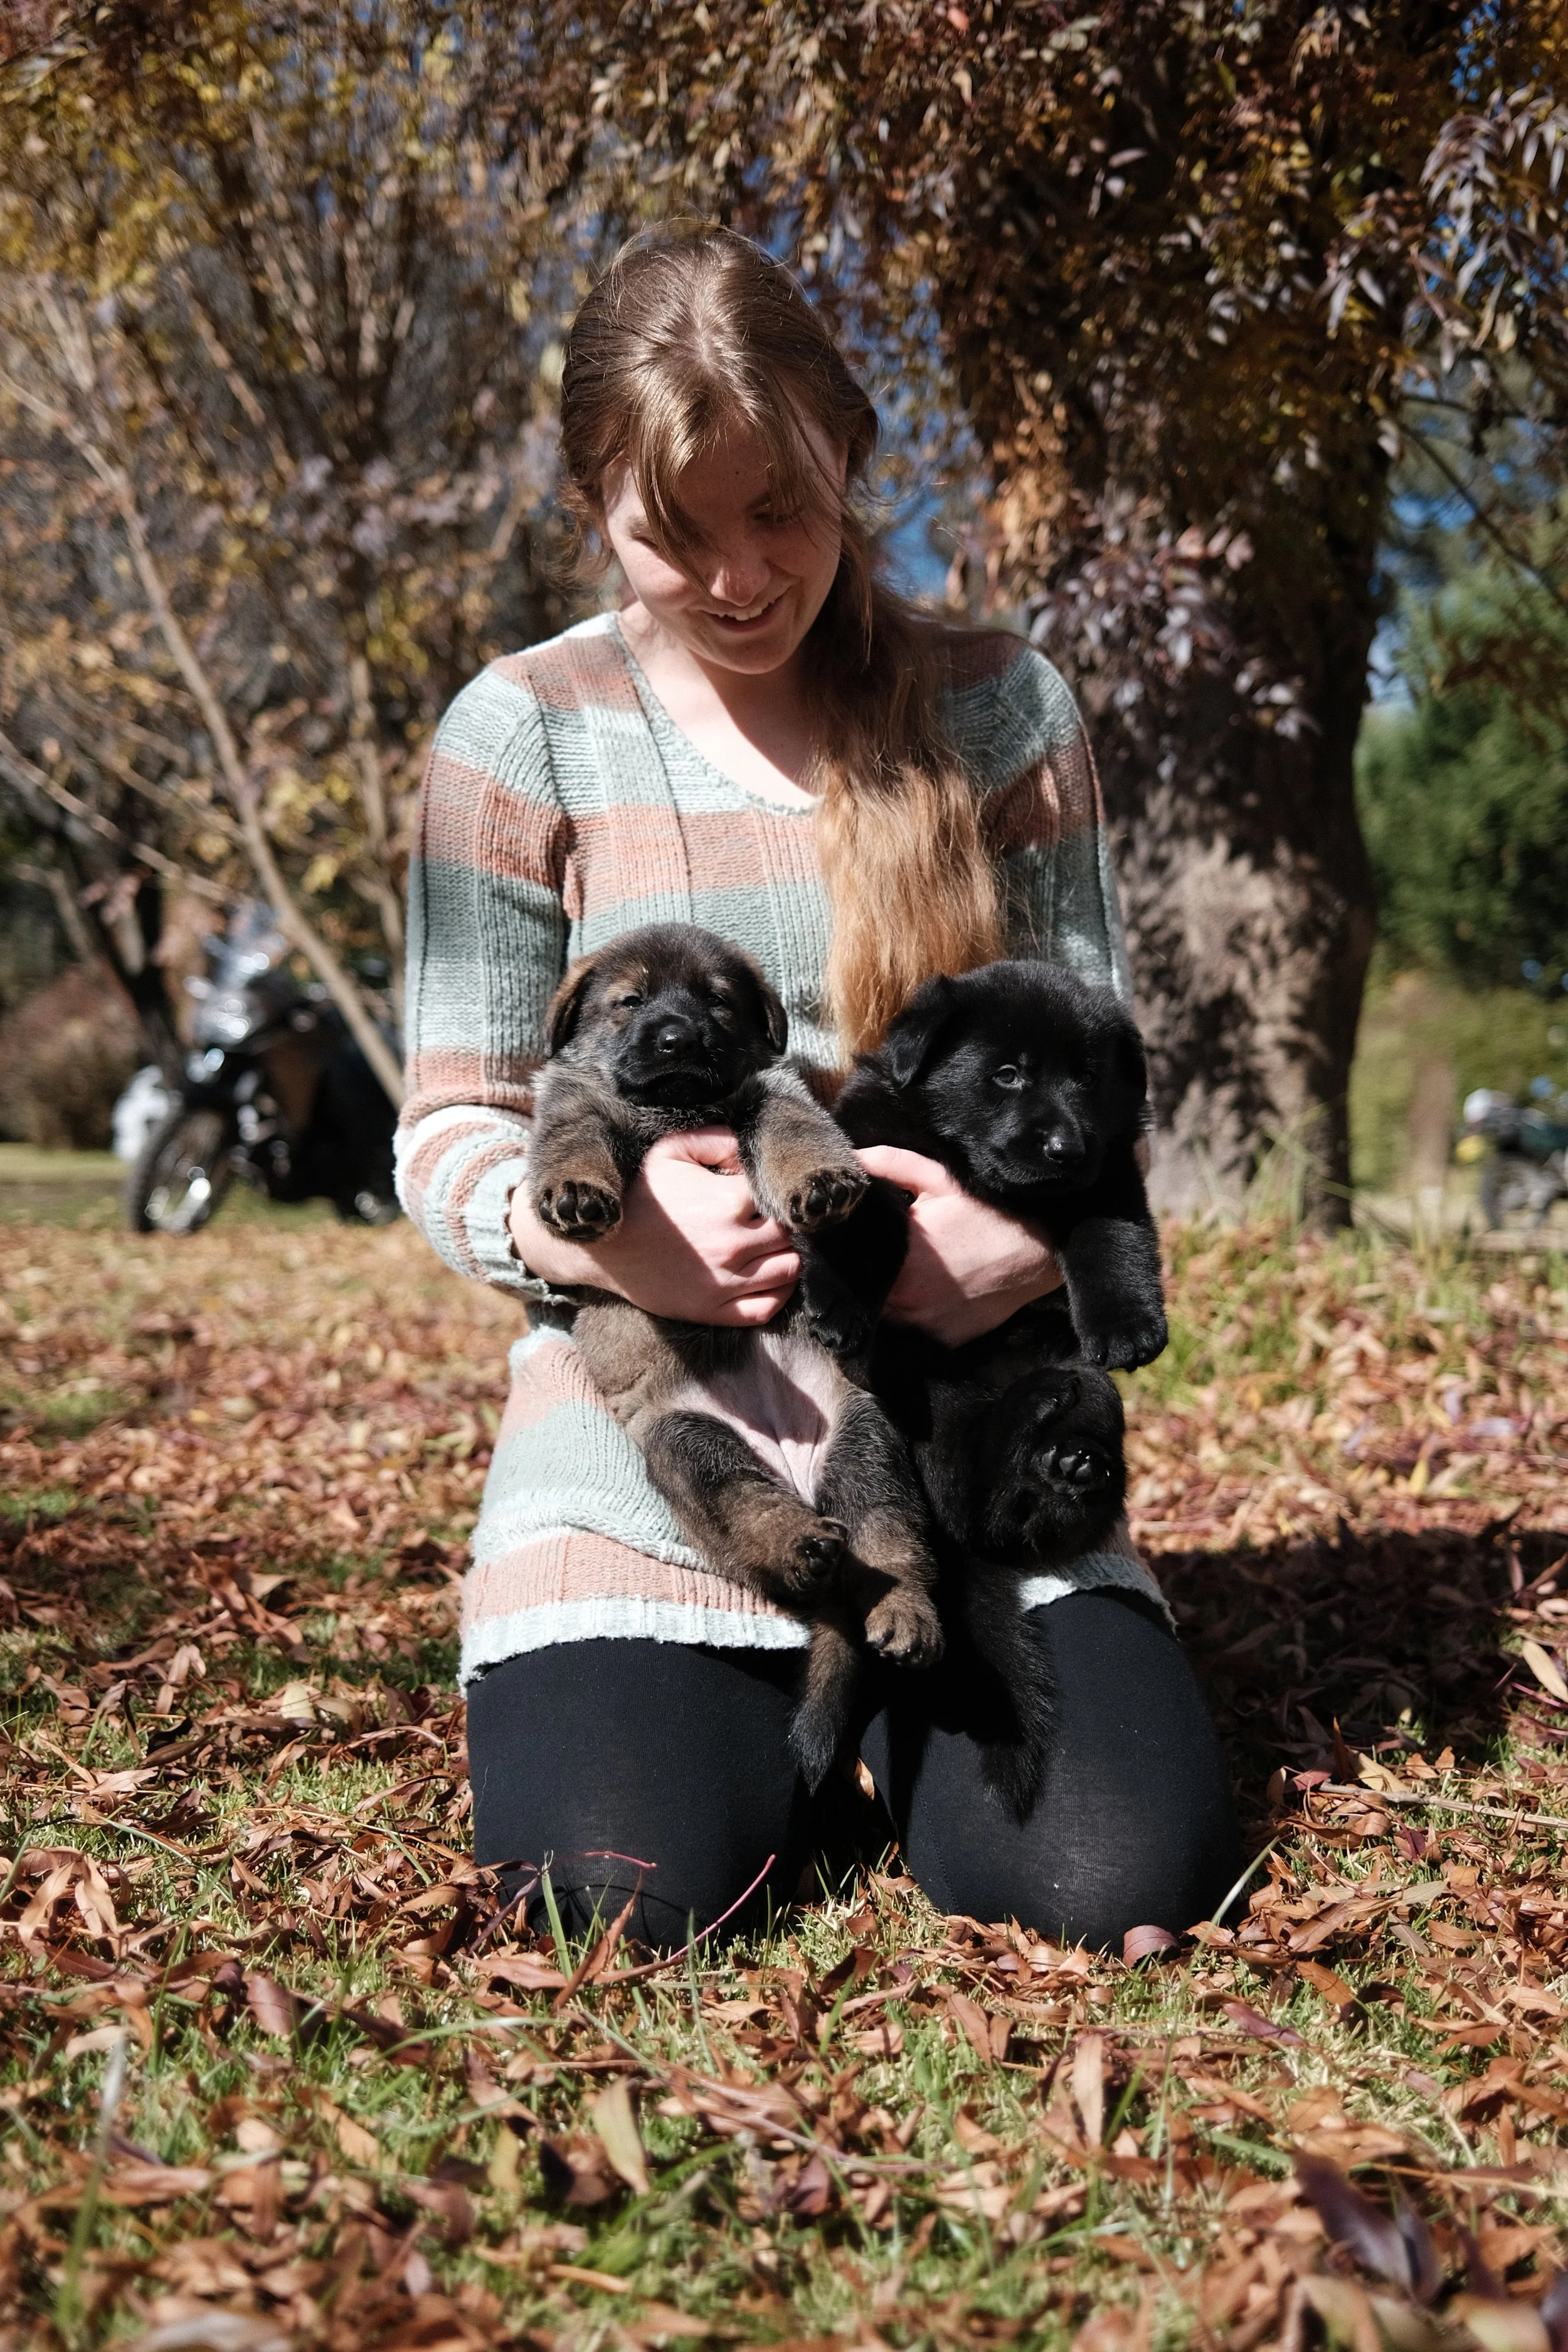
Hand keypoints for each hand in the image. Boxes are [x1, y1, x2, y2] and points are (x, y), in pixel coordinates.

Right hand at [508, 1127, 799, 1326]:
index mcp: (727, 1201)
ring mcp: (725, 1282)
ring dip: (789, 1255)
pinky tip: (772, 1277)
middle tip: (773, 1219)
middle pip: (790, 1234)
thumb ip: (716, 1140)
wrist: (599, 1247)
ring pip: (789, 1270)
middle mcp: (733, 1244)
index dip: (776, 1190)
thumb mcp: (669, 1150)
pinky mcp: (713, 1310)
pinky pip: (767, 1308)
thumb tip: (750, 1149)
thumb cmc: (636, 1195)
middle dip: (787, 1224)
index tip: (763, 1190)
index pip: (781, 1195)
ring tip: (775, 1246)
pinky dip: (780, 1293)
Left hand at [856, 1145, 1062, 1346]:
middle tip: (875, 1261)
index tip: (845, 1247)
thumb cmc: (988, 1214)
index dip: (845, 1257)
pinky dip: (912, 1320)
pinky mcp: (942, 1341)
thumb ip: (892, 1165)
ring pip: (884, 1318)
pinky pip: (912, 1335)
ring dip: (885, 1301)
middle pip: (864, 1294)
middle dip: (863, 1279)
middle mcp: (906, 1298)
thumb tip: (852, 1158)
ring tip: (900, 1280)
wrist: (1038, 1253)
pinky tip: (924, 1300)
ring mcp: (924, 1325)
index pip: (849, 1266)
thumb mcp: (941, 1180)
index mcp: (899, 1259)